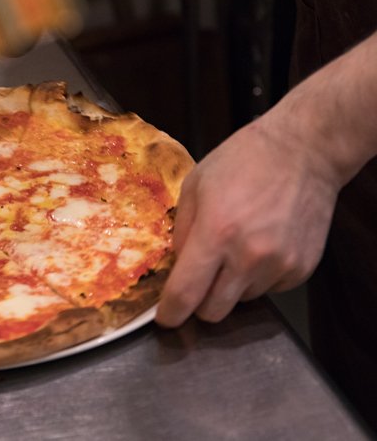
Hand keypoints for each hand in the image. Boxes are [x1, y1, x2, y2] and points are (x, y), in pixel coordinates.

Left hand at [155, 116, 340, 326]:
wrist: (303, 151)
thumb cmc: (243, 161)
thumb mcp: (195, 187)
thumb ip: (180, 231)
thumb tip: (176, 267)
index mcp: (216, 234)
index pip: (185, 293)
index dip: (171, 312)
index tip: (165, 318)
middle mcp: (248, 256)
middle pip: (213, 311)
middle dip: (199, 301)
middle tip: (199, 279)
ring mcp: (279, 265)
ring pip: (240, 301)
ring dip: (230, 285)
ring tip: (236, 248)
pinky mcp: (301, 269)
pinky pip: (268, 290)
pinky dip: (258, 277)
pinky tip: (260, 246)